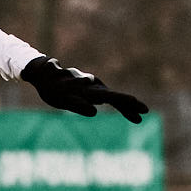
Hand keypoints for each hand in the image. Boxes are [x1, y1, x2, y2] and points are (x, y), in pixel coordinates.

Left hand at [21, 55, 147, 122]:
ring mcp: (93, 88)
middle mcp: (95, 87)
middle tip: (146, 112)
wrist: (45, 74)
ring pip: (114, 98)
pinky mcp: (90, 89)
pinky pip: (106, 97)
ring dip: (126, 106)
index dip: (129, 104)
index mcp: (92, 90)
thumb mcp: (63, 99)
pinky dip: (117, 104)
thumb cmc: (53, 88)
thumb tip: (94, 111)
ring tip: (138, 116)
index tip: (143, 110)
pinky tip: (125, 110)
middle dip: (132, 105)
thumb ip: (77, 105)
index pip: (115, 98)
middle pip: (117, 97)